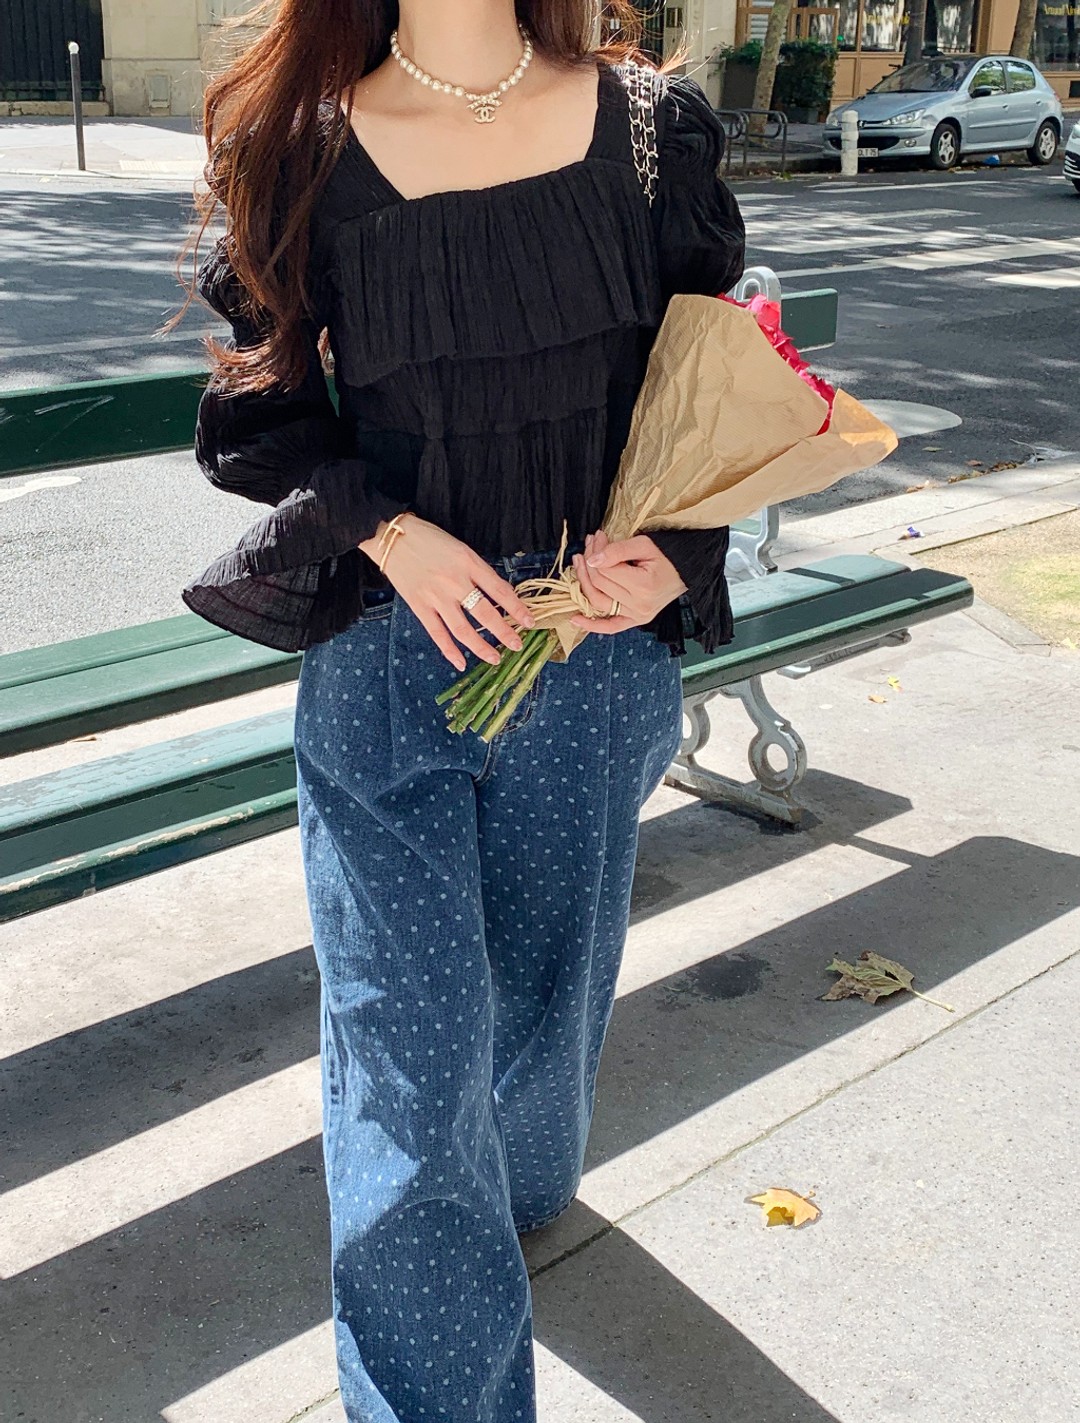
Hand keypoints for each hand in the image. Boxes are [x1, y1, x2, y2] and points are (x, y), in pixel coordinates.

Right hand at [359, 514, 534, 672]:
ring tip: (495, 658)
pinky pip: (437, 633)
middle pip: (485, 614)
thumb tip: (498, 596)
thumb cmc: (430, 539)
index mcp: (469, 563)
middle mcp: (454, 581)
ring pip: (463, 629)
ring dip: (481, 647)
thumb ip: (478, 571)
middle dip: (504, 632)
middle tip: (517, 646)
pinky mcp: (419, 606)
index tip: (530, 622)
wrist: (393, 537)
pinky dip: (449, 650)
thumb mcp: (461, 549)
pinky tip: (461, 663)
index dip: (518, 609)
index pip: (500, 591)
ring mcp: (436, 596)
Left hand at [569, 531, 687, 634]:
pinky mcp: (635, 621)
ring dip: (583, 582)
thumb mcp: (644, 545)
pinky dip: (592, 625)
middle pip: (599, 583)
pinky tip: (575, 619)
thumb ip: (618, 550)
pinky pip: (610, 627)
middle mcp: (639, 605)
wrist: (684, 573)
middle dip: (589, 561)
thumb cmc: (667, 557)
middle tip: (590, 545)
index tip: (597, 537)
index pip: (605, 569)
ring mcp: (636, 616)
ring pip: (598, 601)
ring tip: (580, 564)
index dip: (596, 551)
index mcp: (643, 585)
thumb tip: (592, 560)